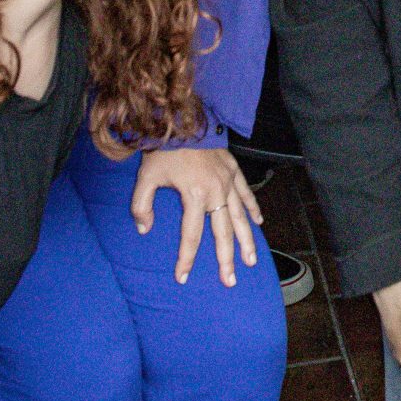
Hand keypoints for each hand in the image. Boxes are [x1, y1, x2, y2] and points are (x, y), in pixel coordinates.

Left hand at [132, 146, 261, 285]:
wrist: (184, 118)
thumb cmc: (164, 149)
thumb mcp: (146, 177)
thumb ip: (141, 205)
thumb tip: (144, 230)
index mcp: (194, 195)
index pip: (191, 235)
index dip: (187, 258)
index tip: (183, 278)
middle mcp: (215, 191)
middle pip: (222, 232)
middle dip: (226, 260)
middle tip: (230, 282)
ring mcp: (227, 181)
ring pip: (239, 217)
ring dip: (246, 240)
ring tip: (251, 261)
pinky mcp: (233, 169)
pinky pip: (246, 193)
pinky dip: (252, 208)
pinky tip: (258, 222)